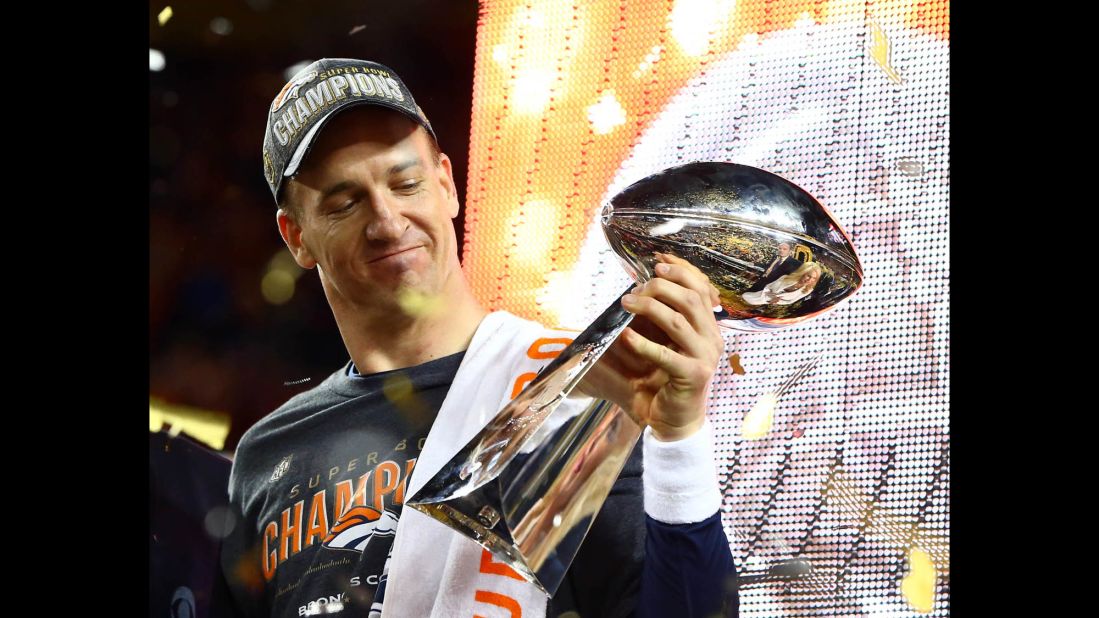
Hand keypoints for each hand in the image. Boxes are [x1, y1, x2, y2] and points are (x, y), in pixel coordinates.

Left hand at [579, 253, 724, 440]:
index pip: (701, 287)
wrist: (675, 420)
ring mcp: (706, 357)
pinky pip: (666, 354)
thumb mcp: (667, 341)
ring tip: (627, 303)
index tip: (657, 260)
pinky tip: (626, 336)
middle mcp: (713, 338)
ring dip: (649, 307)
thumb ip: (664, 314)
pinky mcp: (693, 375)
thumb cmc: (666, 378)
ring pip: (678, 321)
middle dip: (661, 286)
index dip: (681, 269)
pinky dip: (643, 343)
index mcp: (709, 326)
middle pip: (690, 298)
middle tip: (636, 287)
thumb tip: (644, 283)